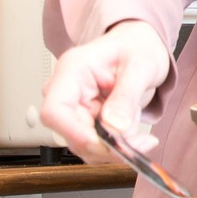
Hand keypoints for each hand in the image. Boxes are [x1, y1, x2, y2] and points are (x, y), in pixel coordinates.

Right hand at [40, 20, 173, 161]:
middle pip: (70, 134)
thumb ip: (127, 96)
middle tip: (139, 145)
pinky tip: (135, 138)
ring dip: (114, 150)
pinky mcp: (86, 122)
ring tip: (142, 138)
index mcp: (73, 70)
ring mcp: (75, 109)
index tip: (105, 144)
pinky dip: (116, 149)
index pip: (54, 110)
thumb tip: (115, 127)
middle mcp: (68, 92)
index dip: (75, 133)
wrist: (141, 47)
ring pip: (84, 145)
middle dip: (105, 146)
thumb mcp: (141, 65)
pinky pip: (95, 146)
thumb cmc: (137, 47)